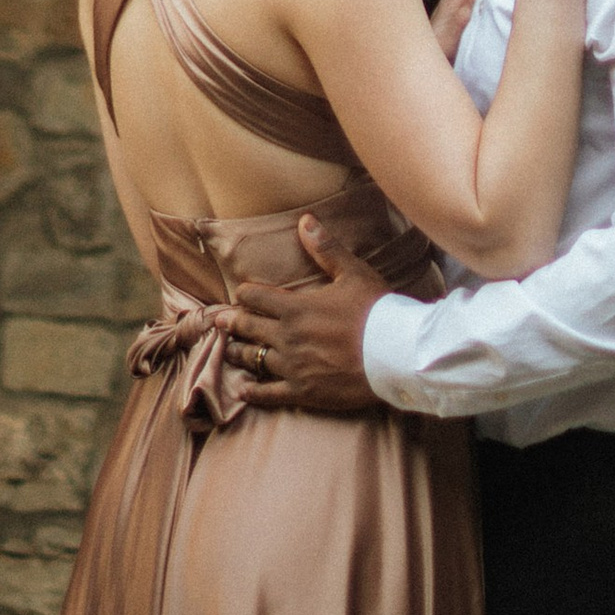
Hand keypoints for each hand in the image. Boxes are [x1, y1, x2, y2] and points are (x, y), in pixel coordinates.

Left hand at [233, 222, 391, 413]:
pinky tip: (244, 390)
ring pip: (254, 359)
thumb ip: (326, 248)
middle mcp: (288, 337)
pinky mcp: (303, 392)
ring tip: (228, 350)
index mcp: (296, 307)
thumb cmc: (376, 310)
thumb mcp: (353, 273)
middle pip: (250, 328)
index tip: (240, 294)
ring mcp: (293, 367)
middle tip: (218, 321)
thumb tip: (305, 221)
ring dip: (239, 353)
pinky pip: (269, 394)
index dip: (246, 294)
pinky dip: (253, 392)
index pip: (258, 297)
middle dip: (233, 322)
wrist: (395, 355)